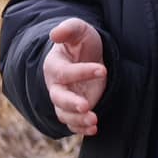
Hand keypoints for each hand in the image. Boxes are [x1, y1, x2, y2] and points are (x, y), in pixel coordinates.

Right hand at [44, 18, 106, 135]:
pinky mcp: (75, 110)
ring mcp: (65, 99)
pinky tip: (94, 129)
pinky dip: (81, 129)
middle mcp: (56, 85)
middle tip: (87, 106)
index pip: (64, 73)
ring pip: (65, 114)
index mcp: (55, 66)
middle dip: (71, 104)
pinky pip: (73, 124)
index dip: (82, 72)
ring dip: (78, 120)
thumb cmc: (82, 42)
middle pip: (58, 98)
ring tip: (94, 121)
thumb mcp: (79, 30)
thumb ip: (69, 28)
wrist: (88, 56)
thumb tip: (55, 33)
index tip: (102, 70)